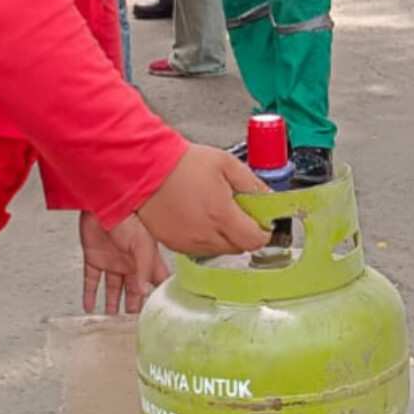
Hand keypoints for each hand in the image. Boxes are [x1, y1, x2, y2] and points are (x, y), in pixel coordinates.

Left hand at [78, 212, 169, 314]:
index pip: (156, 280)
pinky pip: (91, 280)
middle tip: (133, 320)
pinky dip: (89, 294)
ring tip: (112, 318)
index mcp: (146, 258)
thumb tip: (143, 292)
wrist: (102, 201)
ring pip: (113, 288)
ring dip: (112, 303)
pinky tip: (89, 306)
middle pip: (133, 288)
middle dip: (134, 304)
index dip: (157, 294)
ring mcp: (111, 261)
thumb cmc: (128, 214)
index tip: (158, 310)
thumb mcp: (141, 244)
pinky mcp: (93, 258)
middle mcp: (129, 262)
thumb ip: (143, 268)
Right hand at [136, 143, 270, 256]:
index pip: (256, 239)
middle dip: (245, 232)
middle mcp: (205, 235)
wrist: (145, 168)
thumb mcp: (226, 163)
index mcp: (221, 216)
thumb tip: (268, 197)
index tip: (263, 220)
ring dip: (225, 236)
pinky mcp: (174, 243)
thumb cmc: (181, 163)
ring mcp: (188, 242)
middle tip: (240, 211)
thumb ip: (252, 183)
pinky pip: (199, 249)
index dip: (264, 230)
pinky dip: (205, 238)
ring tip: (215, 210)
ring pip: (220, 250)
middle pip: (240, 247)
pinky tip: (199, 216)